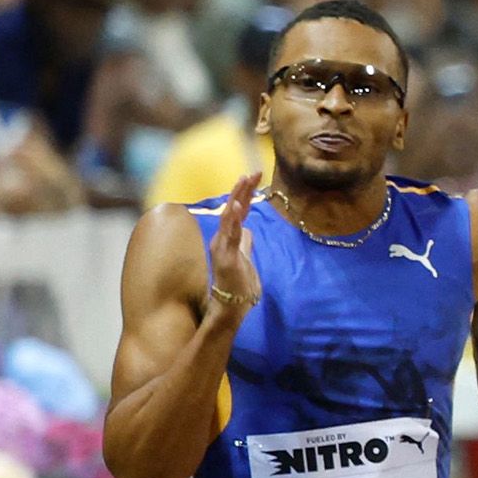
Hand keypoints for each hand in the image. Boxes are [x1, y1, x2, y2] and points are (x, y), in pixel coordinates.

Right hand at [206, 173, 260, 317]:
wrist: (232, 305)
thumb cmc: (239, 284)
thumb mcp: (245, 258)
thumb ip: (245, 243)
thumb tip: (247, 230)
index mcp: (229, 237)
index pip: (238, 210)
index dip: (246, 193)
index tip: (255, 176)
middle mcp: (222, 238)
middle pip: (233, 208)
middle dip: (243, 189)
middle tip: (254, 171)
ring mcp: (222, 246)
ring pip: (228, 216)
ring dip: (236, 197)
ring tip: (243, 180)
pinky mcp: (224, 256)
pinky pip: (228, 234)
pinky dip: (231, 218)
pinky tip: (235, 205)